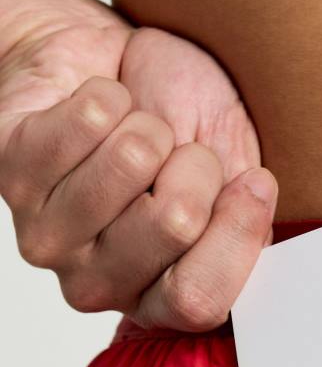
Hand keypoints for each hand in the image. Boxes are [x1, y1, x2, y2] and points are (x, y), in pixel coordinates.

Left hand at [0, 17, 277, 330]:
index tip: (251, 181)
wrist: (118, 65)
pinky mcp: (7, 173)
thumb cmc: (183, 123)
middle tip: (177, 156)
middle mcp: (100, 283)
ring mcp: (48, 236)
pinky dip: (109, 97)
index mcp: (162, 296)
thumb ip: (248, 211)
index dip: (236, 233)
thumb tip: (253, 204)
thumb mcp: (237, 172)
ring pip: (129, 163)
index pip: (198, 300)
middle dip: (195, 164)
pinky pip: (87, 121)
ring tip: (137, 132)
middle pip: (174, 223)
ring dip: (148, 128)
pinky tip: (100, 111)